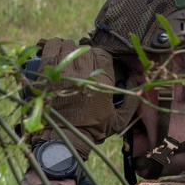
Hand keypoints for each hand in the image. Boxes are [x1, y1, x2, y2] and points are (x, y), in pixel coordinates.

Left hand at [27, 38, 140, 158]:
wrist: (64, 139)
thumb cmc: (93, 130)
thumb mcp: (120, 119)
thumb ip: (131, 99)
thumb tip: (138, 79)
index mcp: (101, 83)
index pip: (103, 54)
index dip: (102, 56)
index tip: (100, 62)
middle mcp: (82, 74)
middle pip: (86, 49)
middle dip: (87, 54)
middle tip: (85, 62)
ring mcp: (62, 73)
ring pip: (67, 46)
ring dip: (70, 49)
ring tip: (70, 56)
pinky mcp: (46, 75)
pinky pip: (49, 49)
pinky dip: (53, 47)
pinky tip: (57, 52)